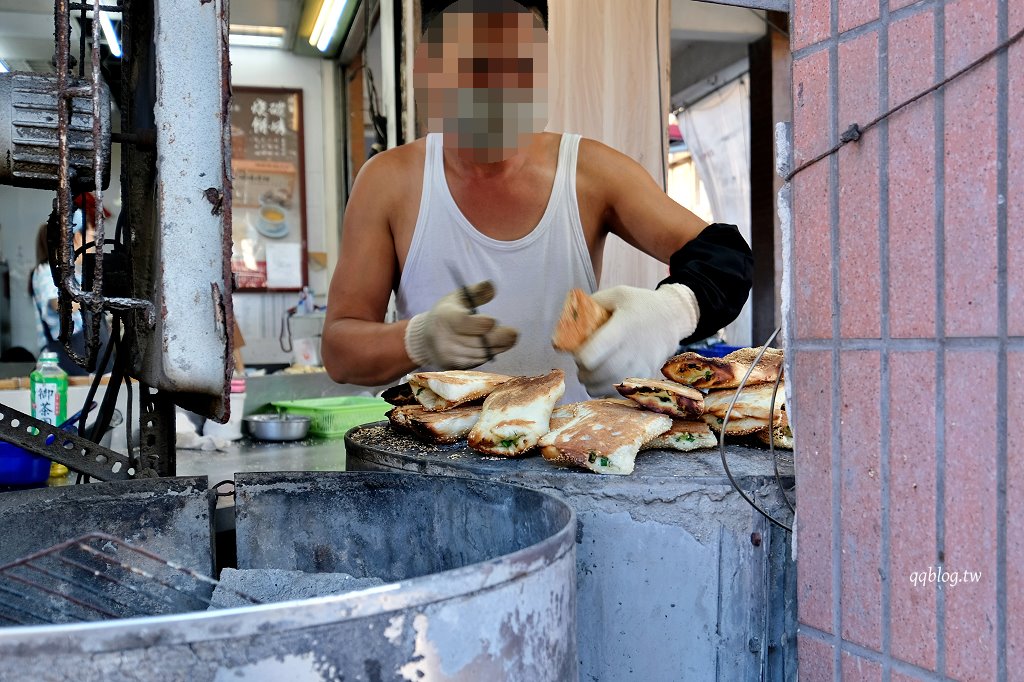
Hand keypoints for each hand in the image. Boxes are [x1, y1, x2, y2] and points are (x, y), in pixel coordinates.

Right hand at [404, 280, 517, 369]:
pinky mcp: (452, 366)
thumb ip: (476, 292)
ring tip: (509, 340)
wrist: (426, 338)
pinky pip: (475, 362)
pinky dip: (488, 355)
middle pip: (477, 341)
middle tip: (514, 334)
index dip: (482, 324)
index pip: (465, 323)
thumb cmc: (447, 313)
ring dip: (497, 348)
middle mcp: (444, 338)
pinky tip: (496, 348)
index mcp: (445, 317)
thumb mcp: (458, 297)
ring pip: (479, 354)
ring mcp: (448, 354)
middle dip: (499, 338)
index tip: (494, 320)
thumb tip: (492, 287)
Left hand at [574, 283, 698, 395]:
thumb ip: (591, 304)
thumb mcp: (616, 294)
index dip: (581, 357)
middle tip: (582, 367)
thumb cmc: (639, 304)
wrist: (672, 318)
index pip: (595, 352)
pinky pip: (621, 392)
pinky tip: (605, 380)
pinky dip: (608, 390)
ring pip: (608, 386)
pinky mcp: (646, 375)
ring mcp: (642, 364)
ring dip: (593, 384)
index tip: (577, 353)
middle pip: (599, 373)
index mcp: (623, 326)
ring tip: (591, 374)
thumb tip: (568, 320)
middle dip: (584, 373)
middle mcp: (634, 348)